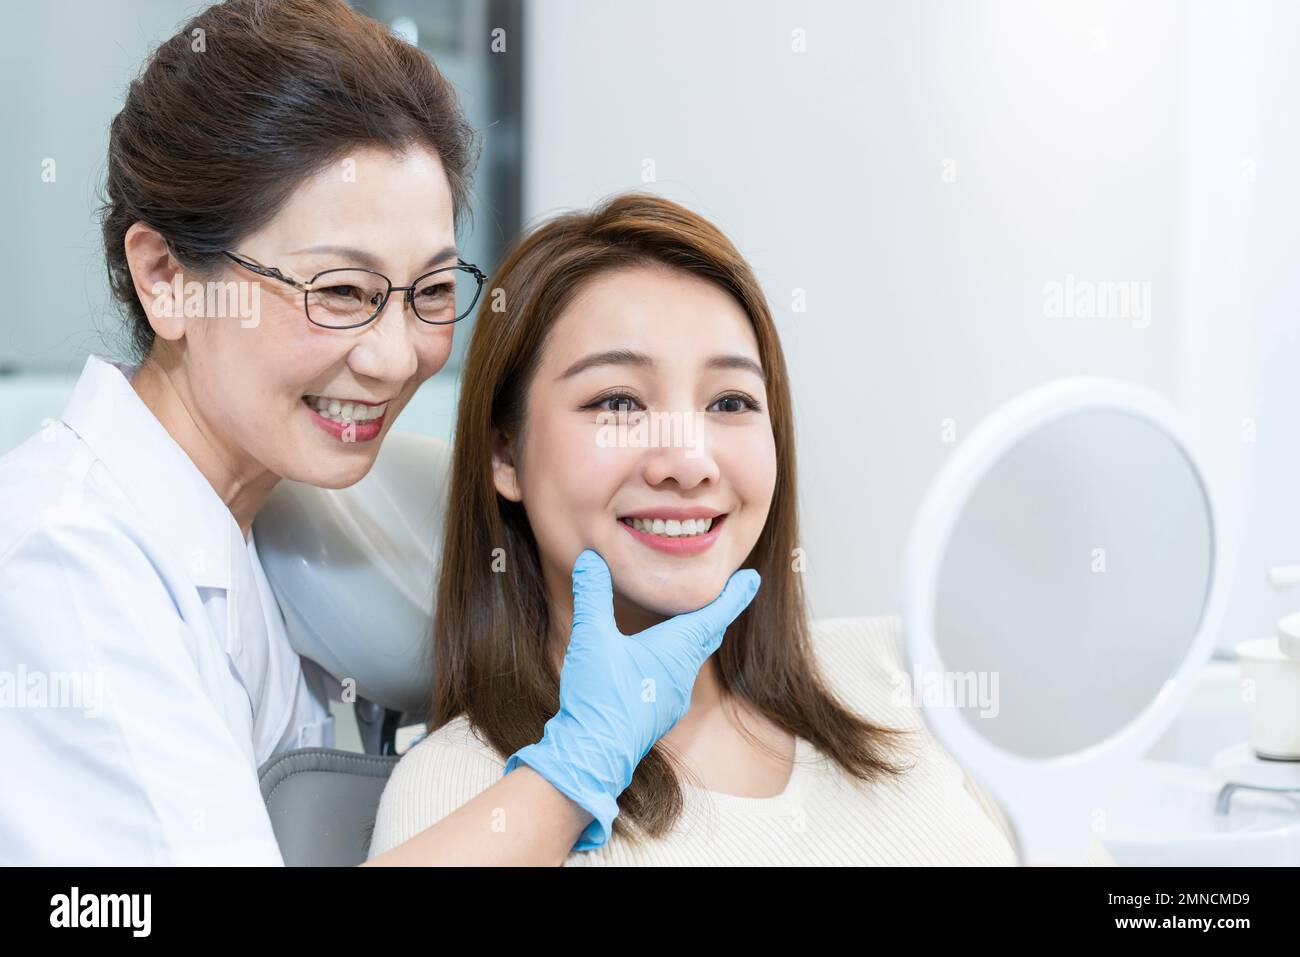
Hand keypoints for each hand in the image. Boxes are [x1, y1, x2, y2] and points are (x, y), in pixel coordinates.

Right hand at [502, 548, 760, 849]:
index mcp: (676, 649)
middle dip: (718, 613)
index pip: (714, 614)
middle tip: (730, 595)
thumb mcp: (592, 638)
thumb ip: (592, 595)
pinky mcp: (658, 716)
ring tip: (693, 625)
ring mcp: (673, 699)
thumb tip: (591, 558)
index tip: (753, 579)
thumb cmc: (599, 696)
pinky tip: (658, 664)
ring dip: (696, 639)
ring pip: (692, 660)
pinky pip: (675, 680)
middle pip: (708, 636)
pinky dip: (675, 662)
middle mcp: (683, 673)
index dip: (734, 594)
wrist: (593, 756)